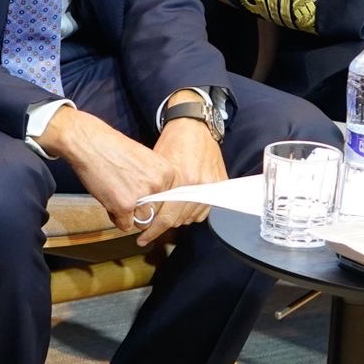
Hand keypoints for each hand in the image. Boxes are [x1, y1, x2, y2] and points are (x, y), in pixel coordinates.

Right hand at [37, 107, 178, 241]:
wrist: (89, 143)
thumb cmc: (113, 150)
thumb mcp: (146, 162)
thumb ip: (154, 182)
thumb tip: (156, 206)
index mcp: (168, 173)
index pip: (167, 201)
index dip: (151, 201)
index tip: (139, 194)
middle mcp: (159, 185)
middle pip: (155, 213)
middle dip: (140, 209)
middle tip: (124, 194)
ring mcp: (143, 196)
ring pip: (141, 221)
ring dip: (128, 215)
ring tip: (116, 197)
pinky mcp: (124, 206)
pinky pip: (125, 225)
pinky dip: (115, 217)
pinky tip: (109, 201)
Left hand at [149, 103, 228, 239]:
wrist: (193, 124)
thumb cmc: (171, 142)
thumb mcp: (156, 166)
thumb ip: (153, 192)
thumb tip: (144, 215)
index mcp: (181, 180)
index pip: (166, 218)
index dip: (152, 231)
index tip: (143, 239)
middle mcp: (199, 185)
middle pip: (179, 220)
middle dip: (164, 225)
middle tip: (152, 225)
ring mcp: (212, 184)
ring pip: (193, 217)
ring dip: (180, 219)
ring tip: (170, 213)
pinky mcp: (220, 183)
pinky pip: (206, 209)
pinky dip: (194, 212)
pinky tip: (184, 206)